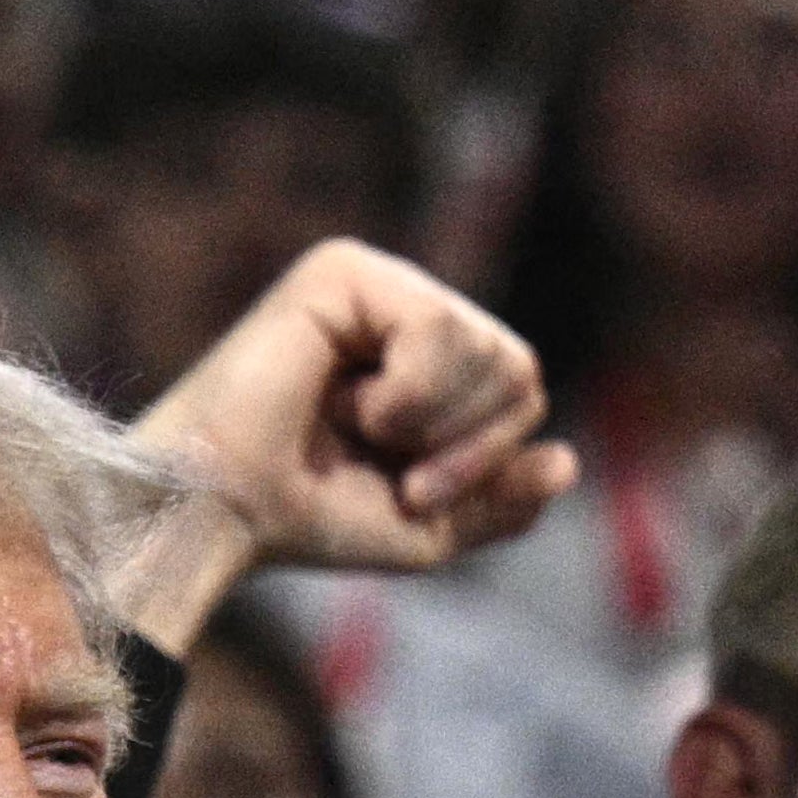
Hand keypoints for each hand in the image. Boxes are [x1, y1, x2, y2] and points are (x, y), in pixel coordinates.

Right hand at [119, 236, 576, 649]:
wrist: (230, 515)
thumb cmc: (312, 518)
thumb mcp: (430, 526)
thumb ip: (501, 499)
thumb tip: (567, 461)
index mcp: (429, 359)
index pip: (522, 390)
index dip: (489, 458)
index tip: (413, 493)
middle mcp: (406, 307)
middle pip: (518, 366)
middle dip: (468, 444)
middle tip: (396, 469)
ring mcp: (377, 283)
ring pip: (488, 348)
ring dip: (431, 423)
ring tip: (358, 429)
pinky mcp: (345, 272)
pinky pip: (439, 328)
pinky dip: (406, 394)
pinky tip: (344, 400)